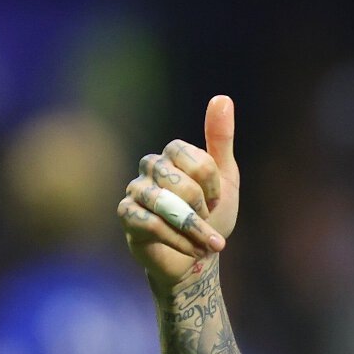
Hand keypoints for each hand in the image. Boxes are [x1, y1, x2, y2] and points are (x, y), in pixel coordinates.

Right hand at [119, 95, 240, 291]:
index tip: (217, 199)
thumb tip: (222, 98)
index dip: (213, 184)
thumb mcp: (226, 178)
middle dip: (201, 207)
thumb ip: (221, 139)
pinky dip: (178, 240)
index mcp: (173, 154)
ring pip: (163, 203)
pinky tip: (195, 251)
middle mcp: (150, 167)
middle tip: (209, 220)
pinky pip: (150, 223)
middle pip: (179, 181)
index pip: (196, 159)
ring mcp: (135, 190)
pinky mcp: (127, 216)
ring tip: (208, 243)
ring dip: (193, 228)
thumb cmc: (212, 214)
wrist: (199, 255)